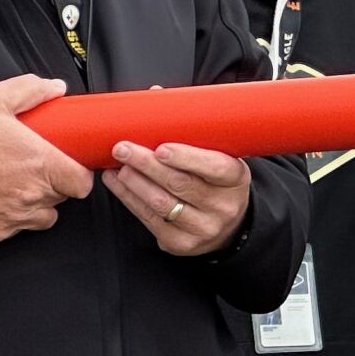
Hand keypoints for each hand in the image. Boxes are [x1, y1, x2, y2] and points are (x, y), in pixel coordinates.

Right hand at [0, 76, 94, 243]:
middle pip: (62, 197)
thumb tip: (55, 88)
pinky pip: (15, 228)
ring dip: (37, 203)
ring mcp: (13, 216)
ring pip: (43, 217)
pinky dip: (12, 216)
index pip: (82, 183)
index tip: (66, 164)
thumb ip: (31, 91)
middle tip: (33, 167)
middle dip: (54, 184)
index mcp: (42, 164)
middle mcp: (32, 195)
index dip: (77, 174)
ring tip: (17, 184)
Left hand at [105, 139, 253, 255]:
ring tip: (118, 166)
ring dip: (134, 182)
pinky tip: (118, 183)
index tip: (161, 148)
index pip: (215, 167)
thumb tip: (154, 112)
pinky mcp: (180, 242)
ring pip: (161, 203)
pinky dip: (129, 198)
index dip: (187, 158)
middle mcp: (223, 205)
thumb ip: (196, 144)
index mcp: (236, 179)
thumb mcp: (219, 161)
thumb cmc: (214, 183)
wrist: (225, 226)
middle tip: (123, 149)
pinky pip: (148, 219)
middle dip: (147, 164)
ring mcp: (202, 227)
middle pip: (181, 183)